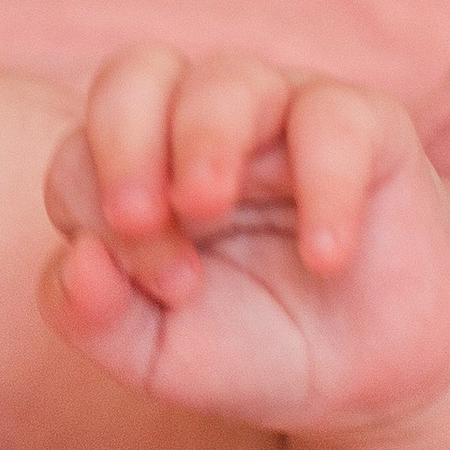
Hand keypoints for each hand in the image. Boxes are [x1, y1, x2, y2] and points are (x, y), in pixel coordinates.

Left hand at [40, 46, 449, 435]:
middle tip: (137, 219)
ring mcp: (281, 115)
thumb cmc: (249, 344)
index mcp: (132, 167)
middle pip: (135, 75)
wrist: (371, 374)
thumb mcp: (155, 354)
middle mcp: (196, 123)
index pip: (78, 153)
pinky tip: (324, 257)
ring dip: (204, 139)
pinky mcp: (366, 128)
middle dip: (122, 143)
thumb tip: (78, 258)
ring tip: (208, 208)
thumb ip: (93, 316)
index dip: (93, 210)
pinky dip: (324, 181)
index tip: (154, 286)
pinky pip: (336, 118)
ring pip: (229, 77)